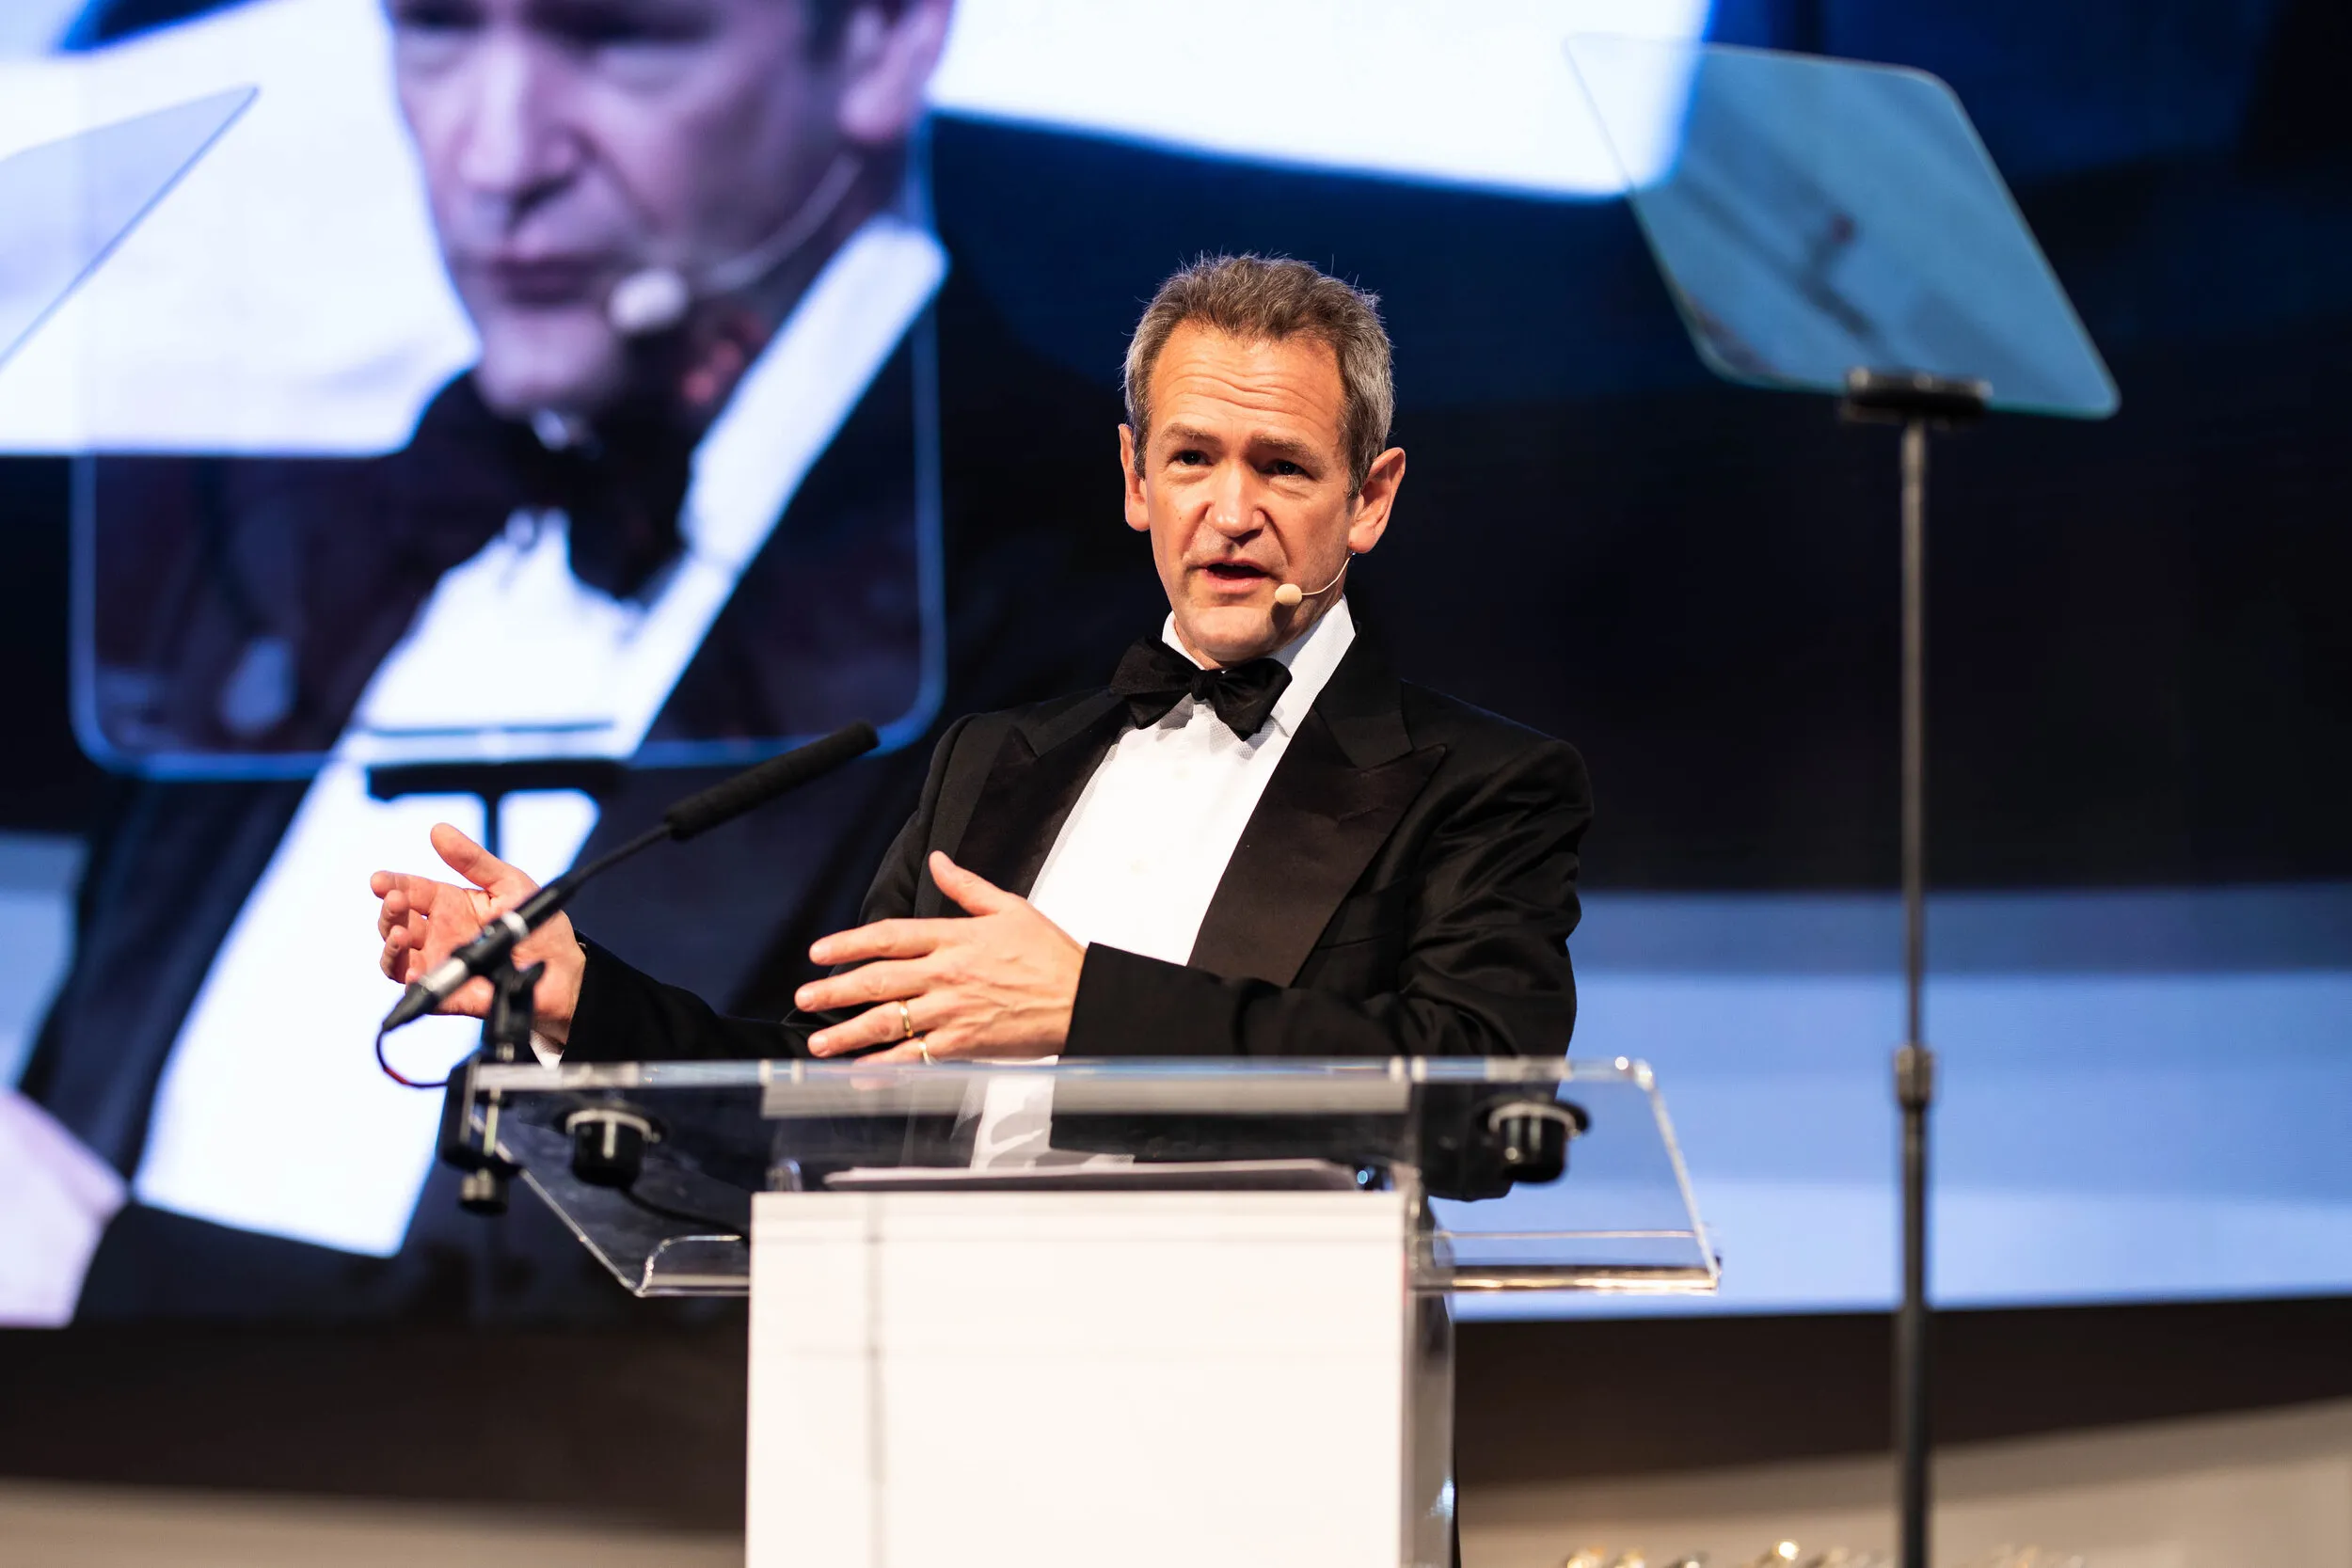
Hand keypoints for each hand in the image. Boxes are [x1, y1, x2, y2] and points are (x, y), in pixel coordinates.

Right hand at [370, 823, 586, 1041]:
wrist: (564, 970)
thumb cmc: (539, 925)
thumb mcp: (508, 884)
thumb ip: (474, 860)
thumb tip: (438, 830)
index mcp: (449, 904)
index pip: (411, 890)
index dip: (392, 884)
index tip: (379, 881)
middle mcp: (438, 933)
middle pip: (396, 923)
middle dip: (389, 911)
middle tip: (394, 901)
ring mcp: (440, 963)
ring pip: (396, 956)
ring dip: (390, 945)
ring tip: (400, 934)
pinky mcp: (448, 993)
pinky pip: (419, 990)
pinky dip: (410, 981)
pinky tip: (415, 970)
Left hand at [795, 851, 1083, 1061]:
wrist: (1082, 1000)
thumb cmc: (1051, 956)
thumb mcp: (1010, 908)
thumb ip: (966, 886)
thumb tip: (938, 861)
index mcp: (955, 938)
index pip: (889, 937)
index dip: (848, 944)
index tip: (819, 952)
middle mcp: (946, 974)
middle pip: (878, 981)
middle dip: (834, 991)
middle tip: (803, 999)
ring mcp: (953, 1012)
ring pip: (889, 1022)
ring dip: (848, 1033)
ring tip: (818, 1042)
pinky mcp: (964, 1045)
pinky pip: (915, 1058)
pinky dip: (885, 1067)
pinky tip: (861, 1071)